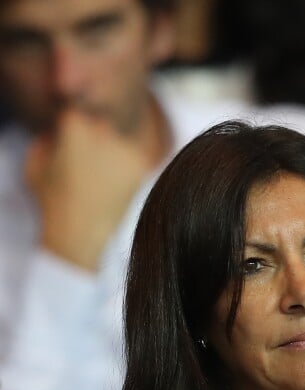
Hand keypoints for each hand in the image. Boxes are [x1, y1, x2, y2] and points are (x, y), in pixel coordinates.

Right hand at [25, 110, 151, 270]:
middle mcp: (101, 126)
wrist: (81, 235)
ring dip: (114, 153)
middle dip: (97, 140)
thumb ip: (45, 138)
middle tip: (91, 169)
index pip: (79, 111)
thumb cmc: (53, 202)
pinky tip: (117, 187)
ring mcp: (124, 144)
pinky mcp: (141, 162)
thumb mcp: (35, 164)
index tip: (75, 151)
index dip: (77, 132)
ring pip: (120, 139)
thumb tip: (58, 130)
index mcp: (73, 121)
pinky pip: (136, 156)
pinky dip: (130, 168)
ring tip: (102, 182)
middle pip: (102, 122)